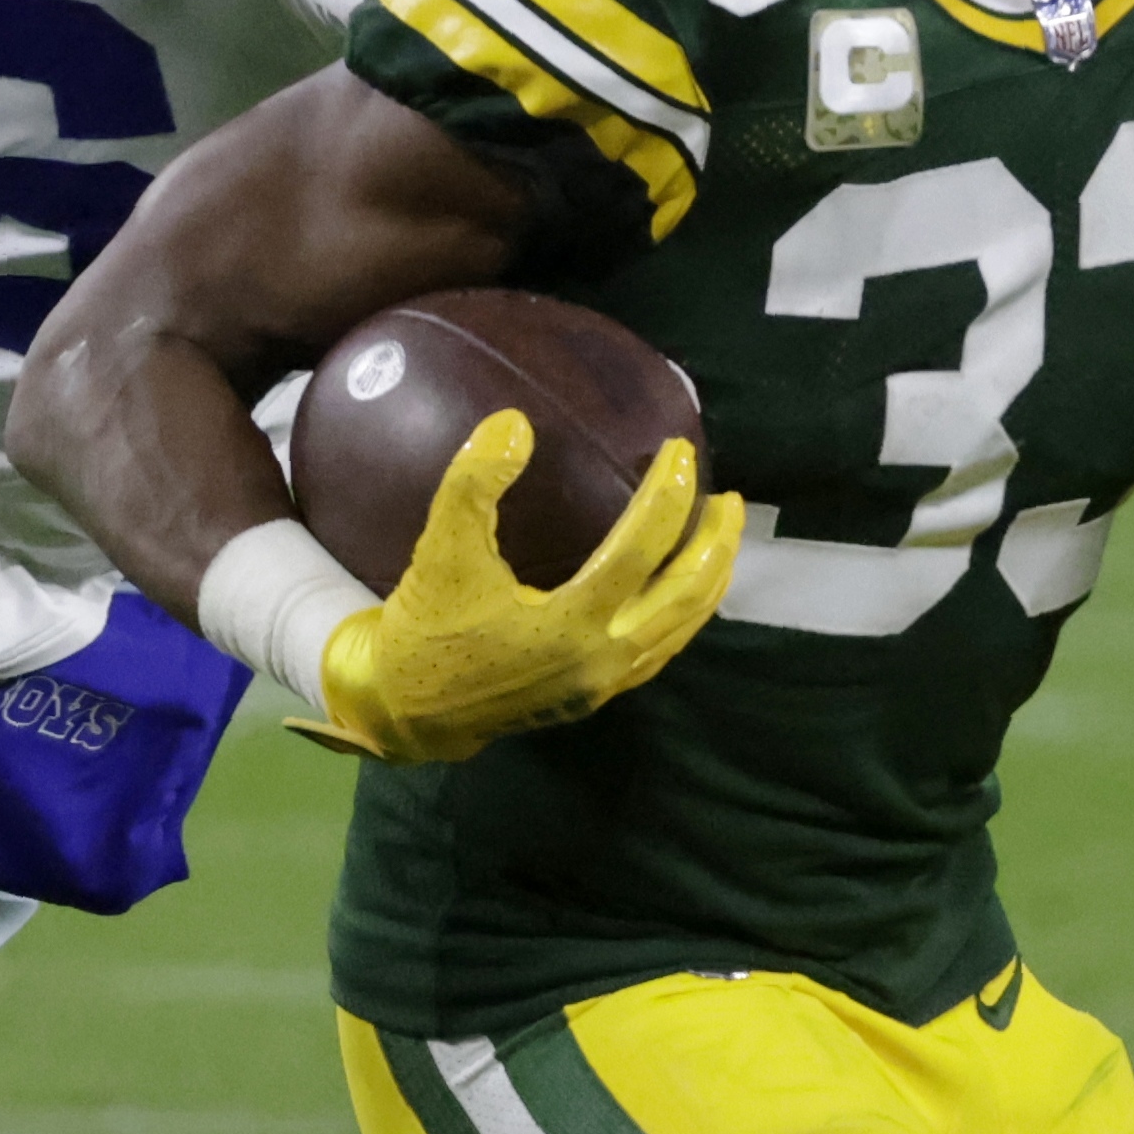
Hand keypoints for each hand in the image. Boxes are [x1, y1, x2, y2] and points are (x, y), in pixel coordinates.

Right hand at [306, 415, 738, 765]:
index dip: (667, 495)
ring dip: (708, 580)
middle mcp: (601, 659)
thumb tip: (515, 423)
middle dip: (715, 543)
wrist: (406, 710)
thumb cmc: (425, 628)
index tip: (678, 450)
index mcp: (571, 624)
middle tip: (727, 497)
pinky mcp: (593, 695)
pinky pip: (659, 650)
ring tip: (720, 537)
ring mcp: (603, 683)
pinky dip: (683, 614)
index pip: (643, 550)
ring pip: (680, 629)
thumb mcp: (441, 551)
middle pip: (685, 596)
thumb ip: (473, 484)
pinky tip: (682, 589)